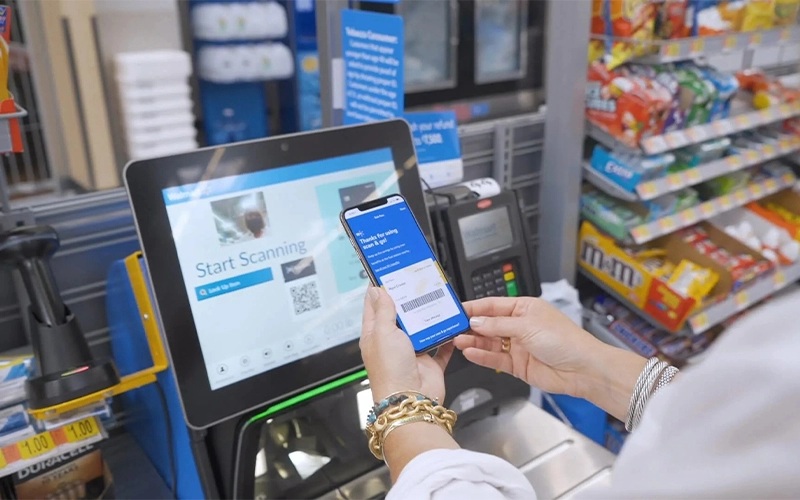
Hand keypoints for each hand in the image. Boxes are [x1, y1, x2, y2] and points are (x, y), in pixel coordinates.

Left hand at [360, 286, 453, 401]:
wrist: (410, 400)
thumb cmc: (390, 371)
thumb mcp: (383, 333)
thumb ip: (384, 311)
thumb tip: (378, 291)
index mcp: (375, 335)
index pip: (375, 307)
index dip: (380, 290)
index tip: (387, 274)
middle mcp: (393, 343)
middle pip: (401, 316)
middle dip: (409, 300)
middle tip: (417, 281)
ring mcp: (412, 352)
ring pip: (423, 328)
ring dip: (430, 316)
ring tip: (436, 297)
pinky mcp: (430, 363)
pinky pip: (442, 346)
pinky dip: (448, 337)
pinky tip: (453, 324)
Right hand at [454, 296, 646, 419]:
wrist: (582, 369)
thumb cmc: (565, 341)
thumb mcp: (527, 326)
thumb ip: (498, 325)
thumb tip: (476, 322)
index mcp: (525, 308)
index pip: (493, 306)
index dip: (474, 308)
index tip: (457, 310)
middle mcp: (520, 326)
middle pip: (489, 325)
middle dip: (471, 326)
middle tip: (452, 328)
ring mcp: (519, 346)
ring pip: (490, 342)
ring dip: (474, 341)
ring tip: (458, 341)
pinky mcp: (518, 365)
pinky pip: (495, 359)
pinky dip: (482, 356)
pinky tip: (471, 353)